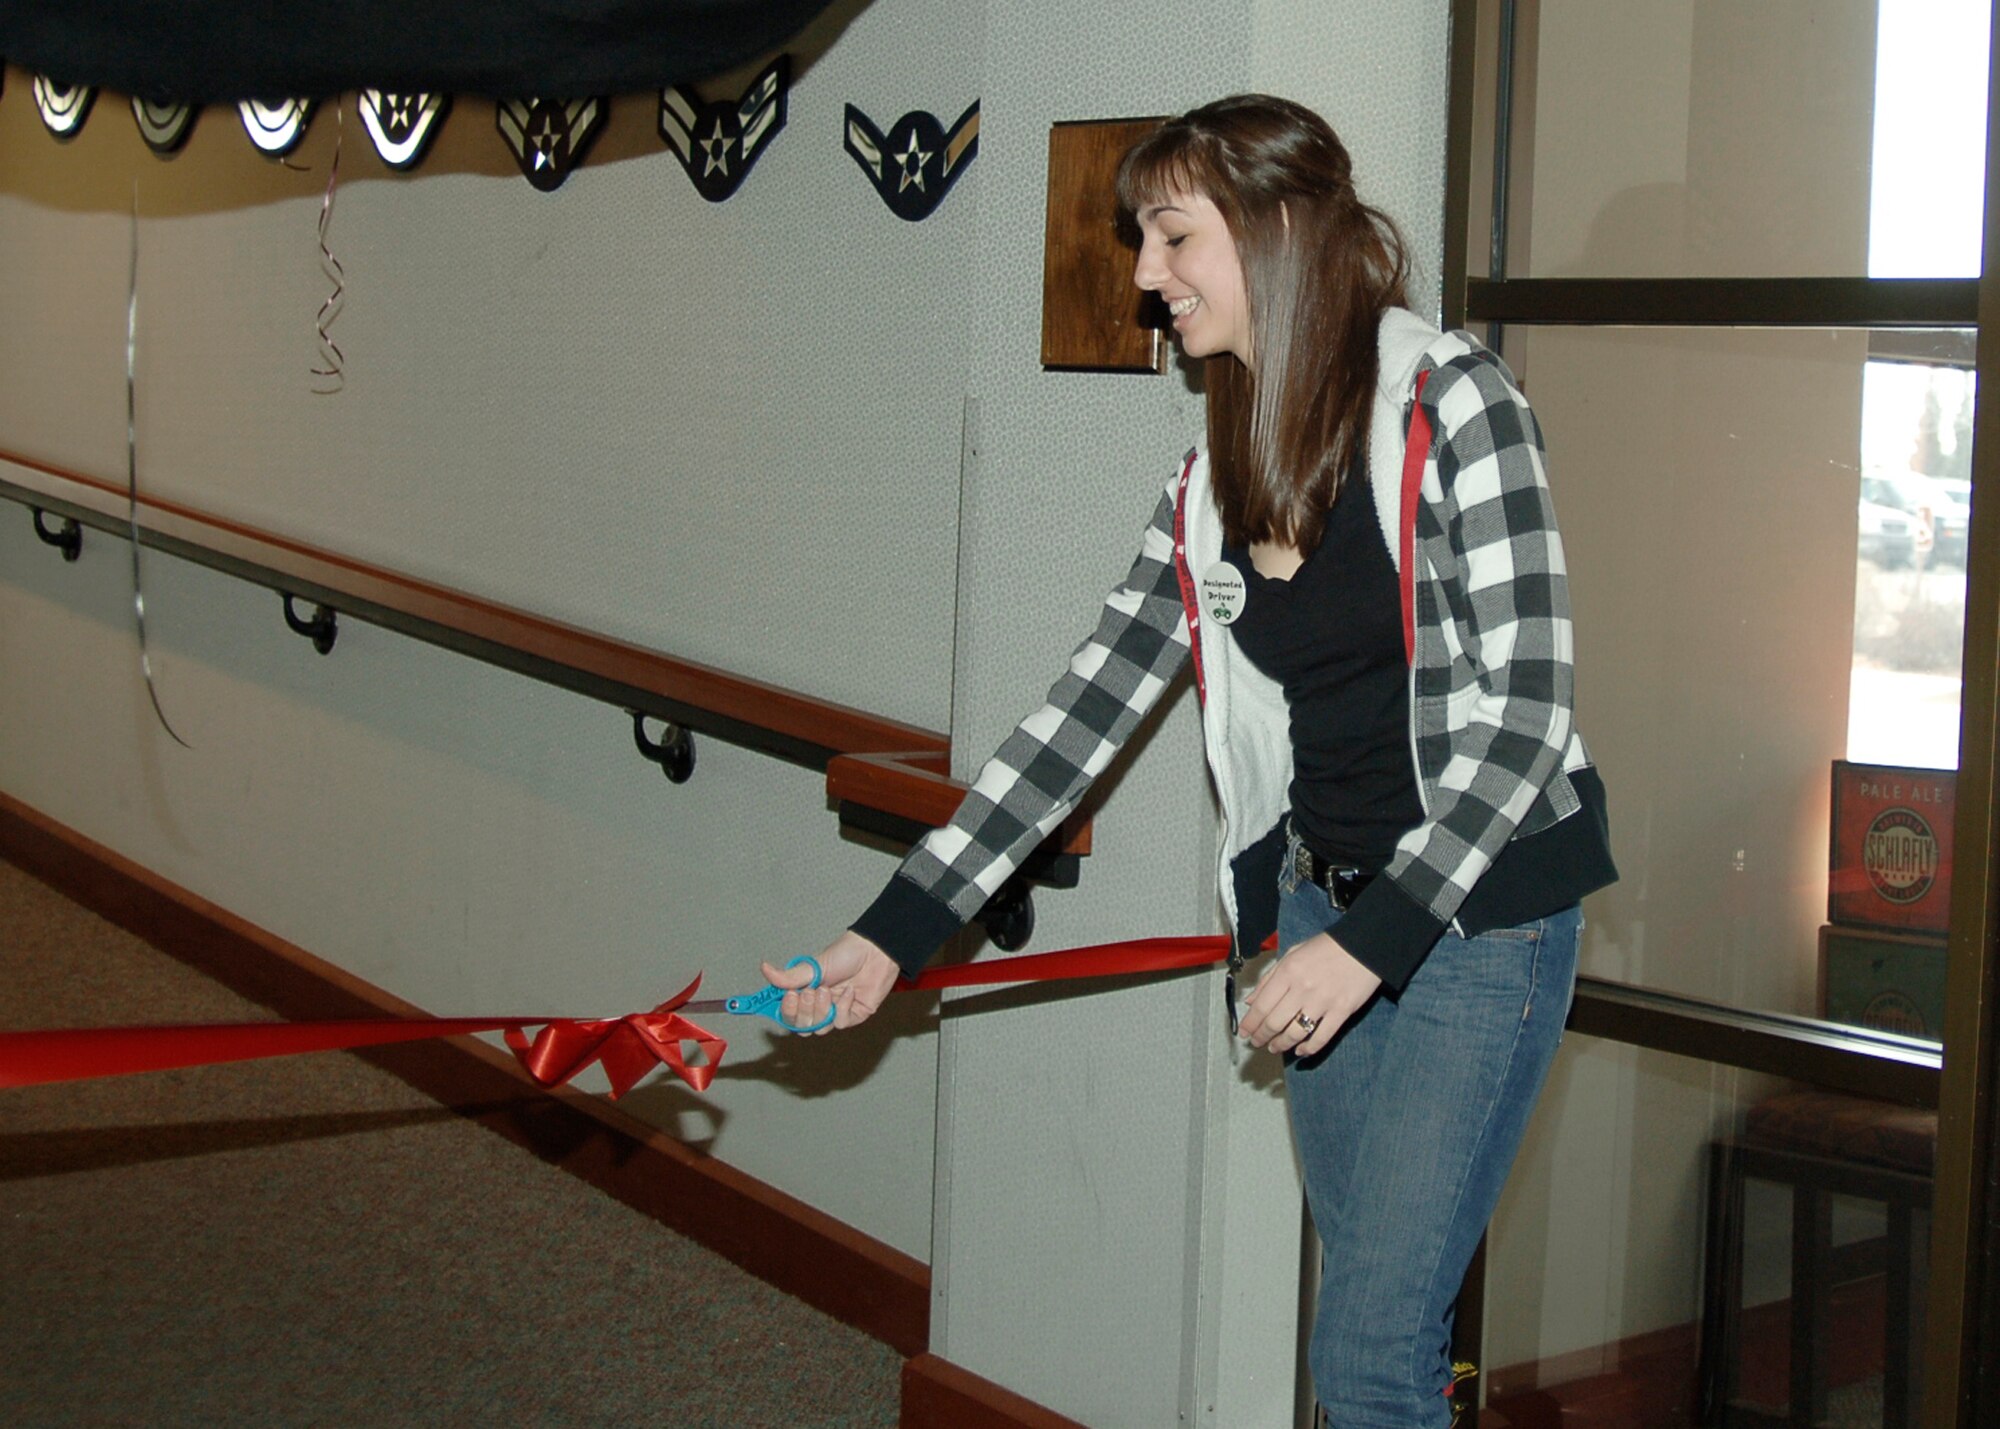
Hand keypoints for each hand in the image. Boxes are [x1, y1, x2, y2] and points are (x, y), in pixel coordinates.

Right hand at [761, 931, 900, 1034]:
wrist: (875, 952)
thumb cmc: (846, 954)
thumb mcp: (814, 965)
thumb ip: (790, 976)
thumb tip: (765, 969)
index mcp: (805, 991)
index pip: (787, 1012)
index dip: (785, 1010)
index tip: (788, 998)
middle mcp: (818, 1004)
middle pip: (801, 1026)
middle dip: (803, 1012)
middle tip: (807, 992)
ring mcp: (835, 1011)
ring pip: (819, 1028)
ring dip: (820, 1010)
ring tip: (826, 990)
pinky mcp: (852, 1015)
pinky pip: (840, 1022)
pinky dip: (842, 1007)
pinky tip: (849, 992)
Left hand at [1237, 932, 1381, 1057]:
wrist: (1363, 946)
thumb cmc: (1325, 948)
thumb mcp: (1292, 954)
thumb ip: (1269, 978)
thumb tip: (1251, 1001)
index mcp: (1288, 972)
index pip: (1262, 1005)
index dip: (1250, 1023)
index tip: (1244, 1032)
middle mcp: (1303, 988)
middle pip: (1275, 1022)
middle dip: (1262, 1036)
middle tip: (1256, 1042)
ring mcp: (1323, 1002)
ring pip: (1296, 1033)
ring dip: (1281, 1044)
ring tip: (1274, 1048)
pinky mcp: (1342, 1012)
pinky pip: (1322, 1037)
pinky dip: (1309, 1048)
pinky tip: (1300, 1050)